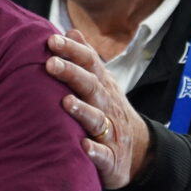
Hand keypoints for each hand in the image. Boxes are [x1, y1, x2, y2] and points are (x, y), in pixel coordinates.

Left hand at [46, 30, 151, 188]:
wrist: (139, 149)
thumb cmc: (108, 110)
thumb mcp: (101, 82)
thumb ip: (86, 58)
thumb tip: (70, 31)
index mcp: (102, 86)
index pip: (89, 64)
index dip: (73, 51)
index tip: (52, 40)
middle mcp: (107, 106)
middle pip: (91, 87)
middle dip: (72, 74)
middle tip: (51, 64)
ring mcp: (110, 132)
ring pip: (97, 120)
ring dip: (82, 111)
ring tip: (66, 102)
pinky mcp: (111, 159)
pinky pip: (104, 156)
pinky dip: (94, 151)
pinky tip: (83, 146)